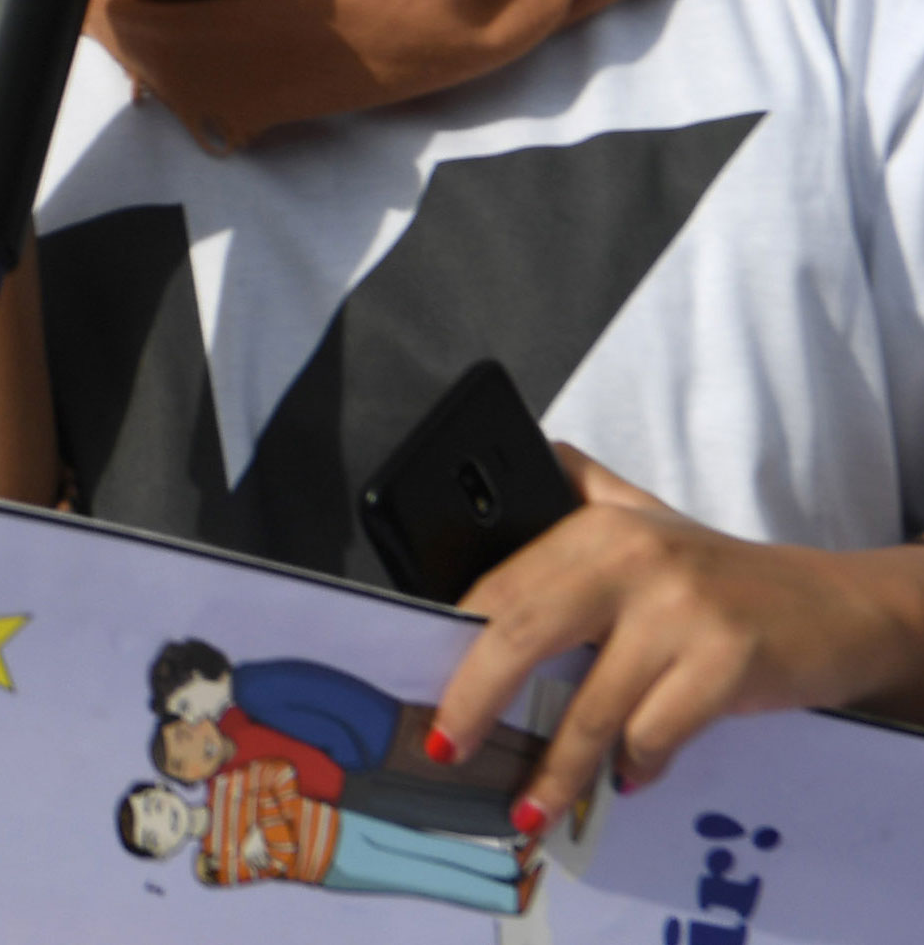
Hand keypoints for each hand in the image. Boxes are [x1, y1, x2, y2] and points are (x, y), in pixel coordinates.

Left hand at [431, 446, 923, 830]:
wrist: (836, 604)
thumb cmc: (722, 572)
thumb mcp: (645, 514)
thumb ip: (579, 490)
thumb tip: (517, 458)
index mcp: (597, 524)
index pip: (503, 586)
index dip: (458, 643)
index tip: (429, 689)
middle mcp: (633, 560)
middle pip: (524, 635)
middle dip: (476, 701)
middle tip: (446, 749)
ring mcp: (682, 613)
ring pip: (591, 705)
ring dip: (556, 768)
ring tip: (532, 807)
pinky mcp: (727, 664)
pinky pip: (656, 733)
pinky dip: (636, 766)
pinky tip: (628, 780)